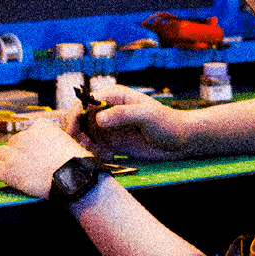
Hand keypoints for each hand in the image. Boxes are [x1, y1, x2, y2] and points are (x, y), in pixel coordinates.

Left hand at [0, 118, 88, 199]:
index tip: (37, 154)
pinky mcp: (7, 170)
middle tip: (30, 166)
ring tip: (18, 171)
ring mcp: (15, 153)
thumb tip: (74, 110)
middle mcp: (25, 136)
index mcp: (40, 126)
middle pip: (12, 143)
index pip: (26, 133)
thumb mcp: (71, 139)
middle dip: (19, 154)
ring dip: (6, 161)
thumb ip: (61, 131)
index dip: (31, 146)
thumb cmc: (76, 163)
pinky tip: (7, 177)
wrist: (73, 179)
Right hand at [74, 85, 189, 160]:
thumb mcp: (146, 115)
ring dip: (87, 146)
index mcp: (115, 97)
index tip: (73, 130)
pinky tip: (111, 158)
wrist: (181, 141)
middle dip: (78, 134)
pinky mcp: (113, 144)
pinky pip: (96, 149)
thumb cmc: (167, 122)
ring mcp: (110, 128)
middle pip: (81, 120)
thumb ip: (122, 115)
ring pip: (86, 136)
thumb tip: (98, 119)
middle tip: (84, 147)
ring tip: (102, 154)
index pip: (86, 102)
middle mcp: (108, 111)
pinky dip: (97, 155)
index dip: (75, 115)